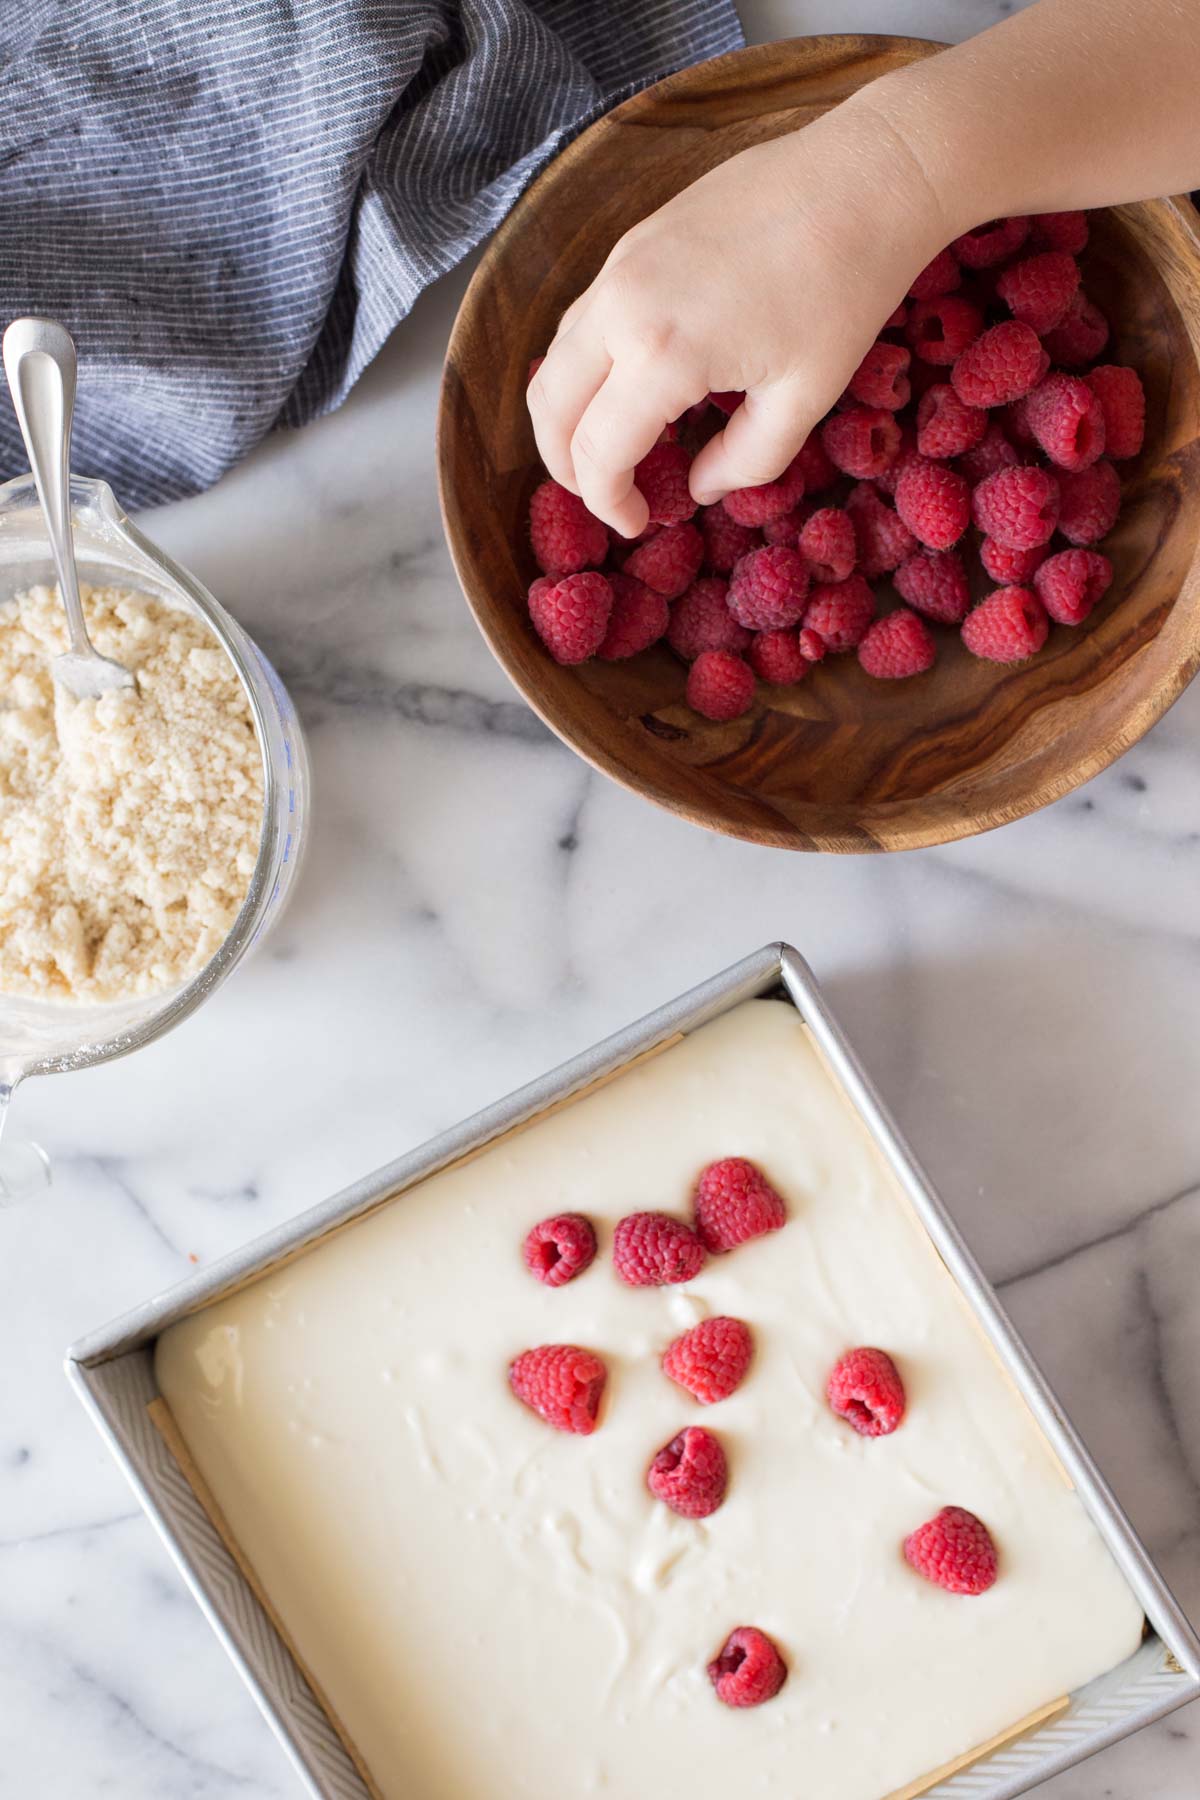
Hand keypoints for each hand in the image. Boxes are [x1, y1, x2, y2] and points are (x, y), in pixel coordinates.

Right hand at [527, 94, 951, 537]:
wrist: (865, 176)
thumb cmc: (846, 289)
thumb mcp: (804, 399)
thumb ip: (745, 461)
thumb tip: (702, 488)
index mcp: (662, 355)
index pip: (597, 452)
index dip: (608, 503)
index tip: (639, 524)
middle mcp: (622, 306)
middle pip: (548, 406)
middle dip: (566, 466)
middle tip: (607, 494)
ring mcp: (621, 264)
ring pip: (555, 358)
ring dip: (567, 414)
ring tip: (613, 446)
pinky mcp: (634, 240)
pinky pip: (582, 317)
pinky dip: (586, 365)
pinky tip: (633, 386)